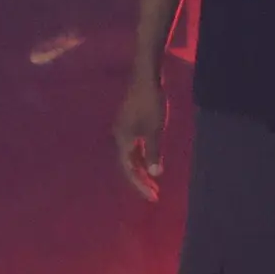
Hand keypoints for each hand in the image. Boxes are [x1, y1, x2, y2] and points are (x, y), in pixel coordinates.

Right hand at [114, 69, 166, 201]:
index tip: (153, 196)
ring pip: (131, 156)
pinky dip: (142, 157)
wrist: (145, 77)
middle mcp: (119, 138)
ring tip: (153, 181)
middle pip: (128, 165)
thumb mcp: (155, 129)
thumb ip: (153, 152)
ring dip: (141, 169)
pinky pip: (133, 147)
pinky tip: (150, 159)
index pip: (130, 170)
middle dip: (141, 180)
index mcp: (122, 141)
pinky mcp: (129, 124)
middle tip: (154, 193)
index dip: (141, 185)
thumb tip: (155, 174)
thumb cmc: (150, 102)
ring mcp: (123, 131)